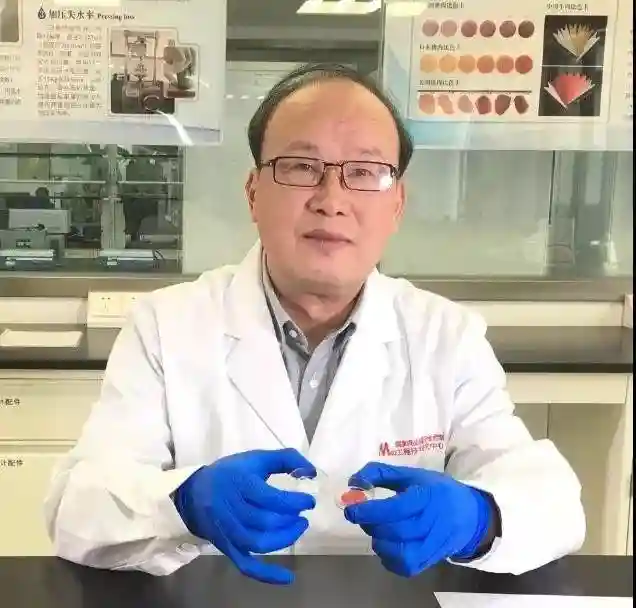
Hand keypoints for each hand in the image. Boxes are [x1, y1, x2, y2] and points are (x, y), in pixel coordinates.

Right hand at [174, 448, 315, 584]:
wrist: (193, 493)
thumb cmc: (229, 473)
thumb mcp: (256, 458)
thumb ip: (285, 459)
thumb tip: (312, 471)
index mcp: (241, 483)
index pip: (270, 498)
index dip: (293, 502)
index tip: (309, 501)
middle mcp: (232, 509)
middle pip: (265, 521)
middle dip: (290, 520)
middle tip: (302, 516)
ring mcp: (228, 531)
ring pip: (257, 543)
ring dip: (283, 540)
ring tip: (297, 529)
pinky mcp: (226, 547)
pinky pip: (246, 565)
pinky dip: (266, 574)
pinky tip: (287, 577)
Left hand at [343, 462, 493, 577]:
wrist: (469, 515)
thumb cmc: (436, 491)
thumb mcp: (412, 475)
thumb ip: (381, 473)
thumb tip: (353, 482)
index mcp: (427, 496)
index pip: (395, 508)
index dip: (369, 511)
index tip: (351, 509)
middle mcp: (432, 523)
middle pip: (396, 531)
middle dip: (371, 525)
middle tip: (362, 516)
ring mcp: (434, 545)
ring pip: (401, 553)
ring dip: (380, 542)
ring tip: (377, 530)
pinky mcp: (432, 560)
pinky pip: (407, 567)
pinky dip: (390, 559)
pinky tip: (387, 545)